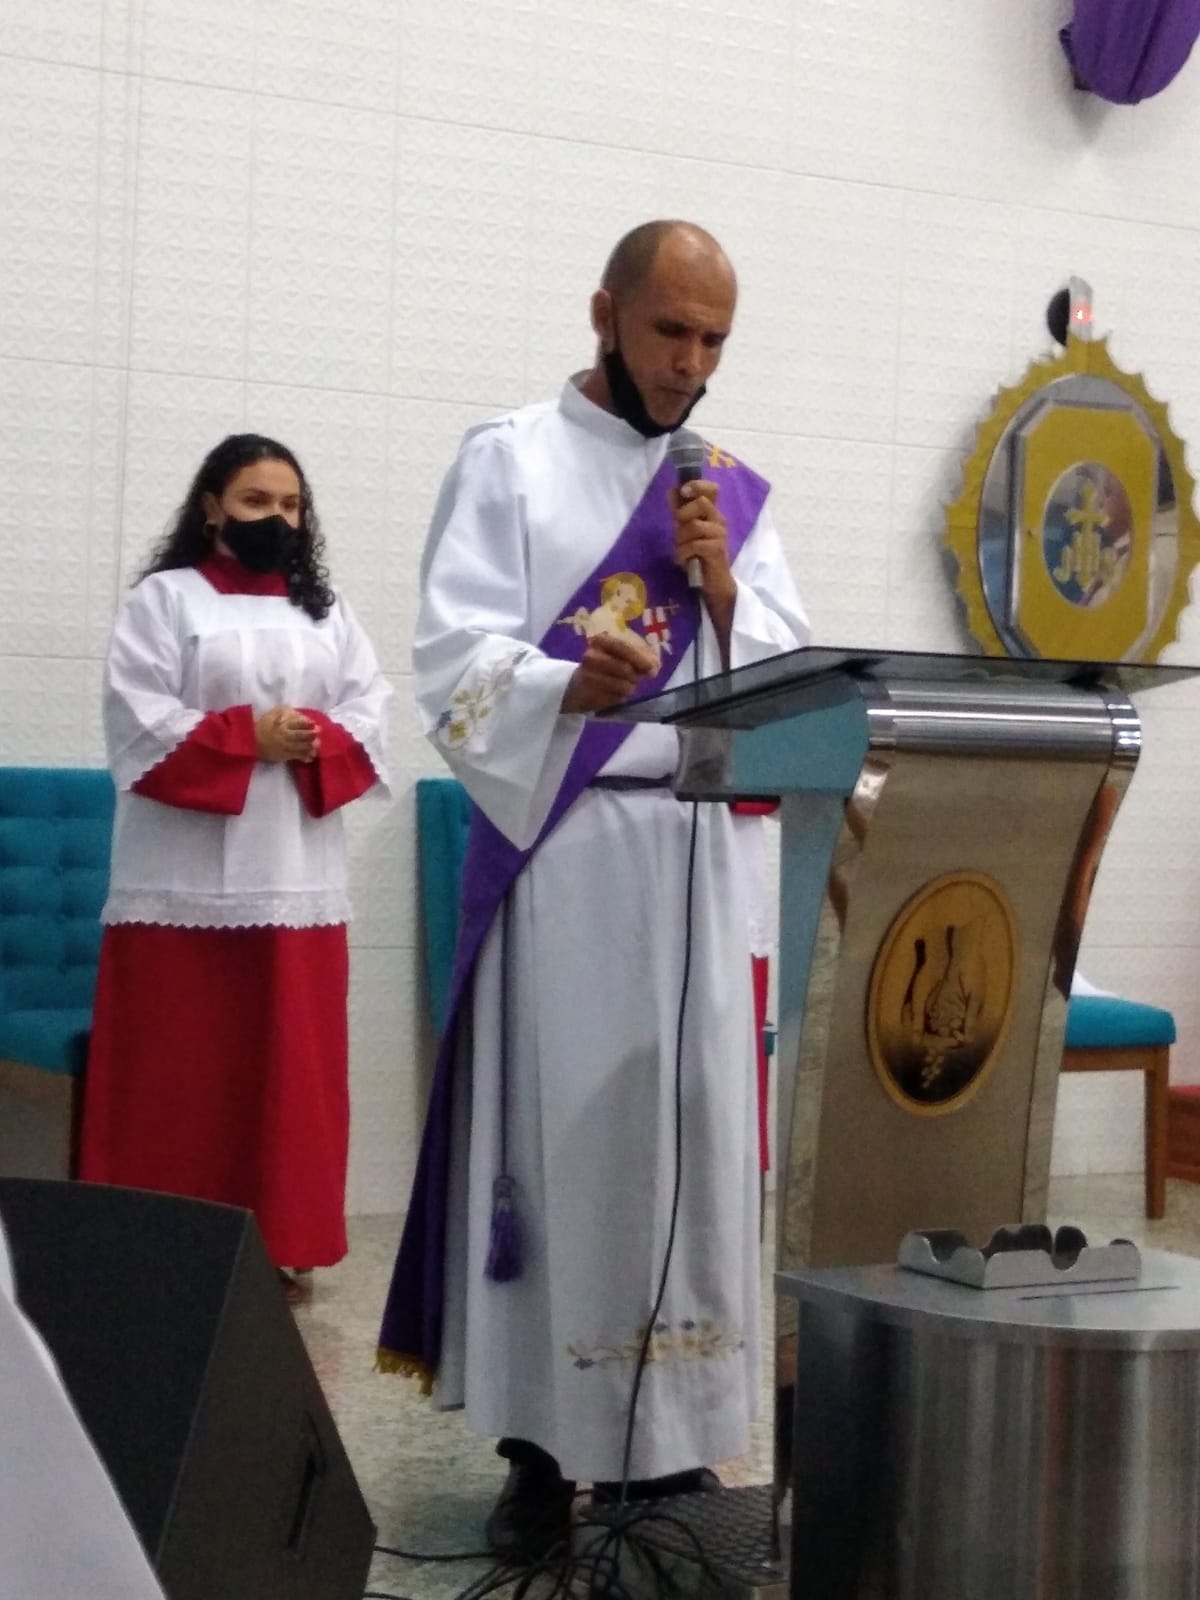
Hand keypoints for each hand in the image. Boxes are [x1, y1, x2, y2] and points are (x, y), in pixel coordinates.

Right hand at [256, 705, 318, 763]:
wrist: (251, 741)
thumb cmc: (264, 725)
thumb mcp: (272, 714)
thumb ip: (284, 711)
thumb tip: (295, 711)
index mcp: (282, 725)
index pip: (295, 723)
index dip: (305, 723)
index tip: (313, 723)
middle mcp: (284, 735)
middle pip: (299, 736)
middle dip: (310, 735)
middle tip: (318, 733)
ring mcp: (284, 746)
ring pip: (299, 747)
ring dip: (309, 747)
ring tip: (317, 746)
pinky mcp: (283, 756)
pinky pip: (295, 756)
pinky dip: (303, 757)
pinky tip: (310, 757)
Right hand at [561, 632, 658, 713]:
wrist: (578, 686)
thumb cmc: (606, 666)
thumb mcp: (621, 655)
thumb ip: (641, 657)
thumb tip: (655, 666)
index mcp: (600, 641)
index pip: (624, 647)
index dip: (641, 659)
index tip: (654, 670)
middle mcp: (591, 656)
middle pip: (625, 668)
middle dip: (636, 676)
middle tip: (636, 679)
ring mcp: (588, 676)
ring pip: (623, 686)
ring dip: (629, 688)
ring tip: (623, 686)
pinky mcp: (588, 695)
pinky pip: (616, 699)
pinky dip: (620, 698)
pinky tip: (613, 694)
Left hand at [672, 480, 735, 608]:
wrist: (713, 583)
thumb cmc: (698, 555)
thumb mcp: (686, 530)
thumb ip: (680, 511)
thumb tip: (672, 490)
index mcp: (712, 513)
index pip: (712, 489)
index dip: (697, 485)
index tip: (683, 492)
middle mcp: (718, 520)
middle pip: (701, 503)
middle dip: (683, 516)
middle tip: (679, 532)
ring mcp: (720, 534)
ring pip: (694, 525)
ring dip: (681, 539)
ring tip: (681, 550)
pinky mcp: (717, 550)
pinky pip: (694, 544)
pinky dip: (682, 553)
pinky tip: (683, 560)